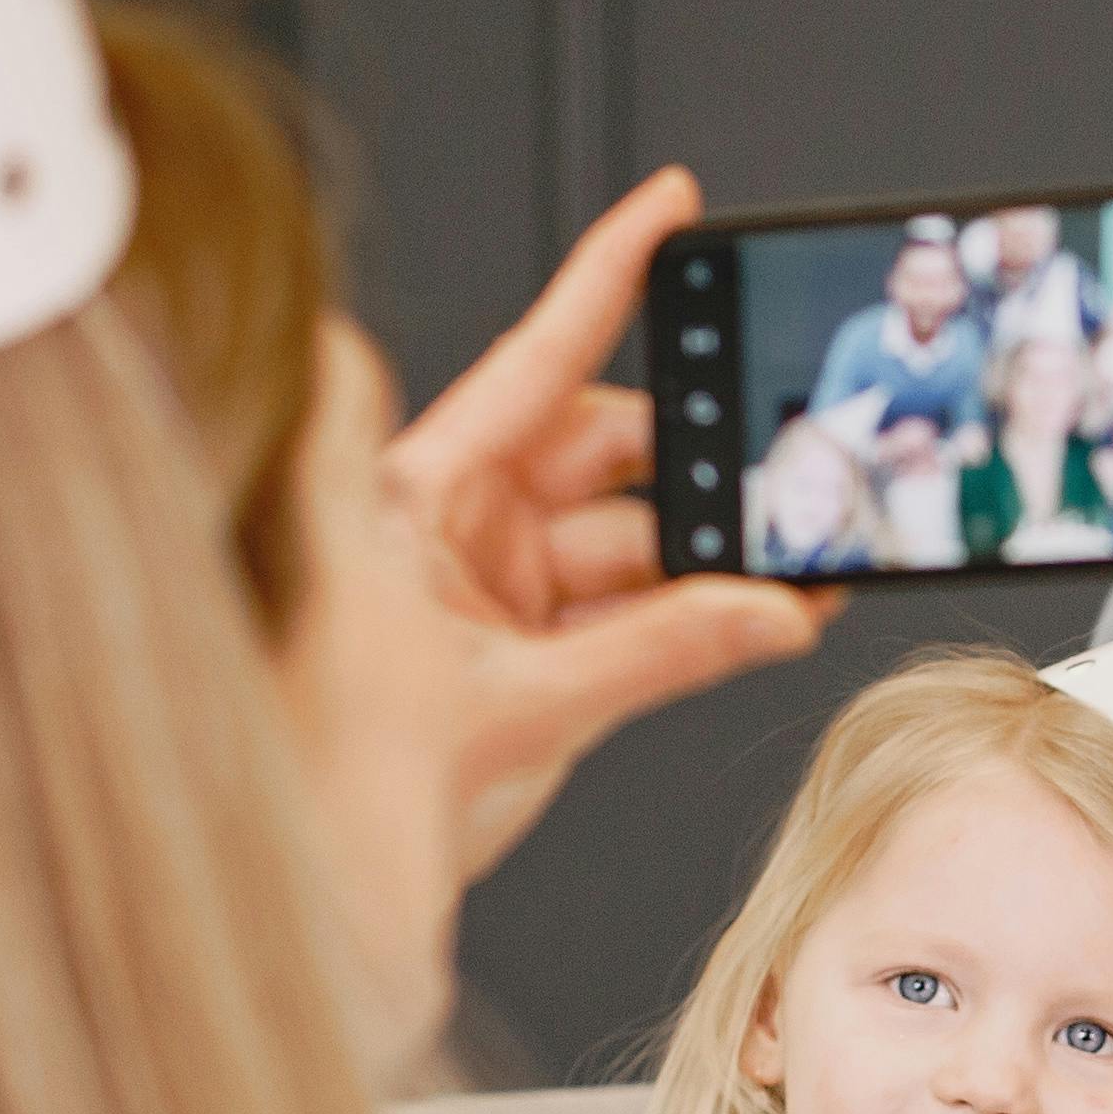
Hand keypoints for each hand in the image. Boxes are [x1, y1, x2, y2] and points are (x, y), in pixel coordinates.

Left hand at [386, 167, 839, 879]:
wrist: (314, 904)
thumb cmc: (336, 790)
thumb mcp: (515, 707)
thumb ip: (657, 651)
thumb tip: (766, 608)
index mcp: (412, 494)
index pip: (534, 359)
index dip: (608, 277)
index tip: (673, 208)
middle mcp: (450, 528)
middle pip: (605, 452)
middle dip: (700, 458)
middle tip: (783, 462)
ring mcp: (487, 590)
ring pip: (632, 542)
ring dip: (715, 556)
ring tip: (798, 562)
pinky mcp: (520, 657)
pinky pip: (631, 614)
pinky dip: (698, 617)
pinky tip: (766, 613)